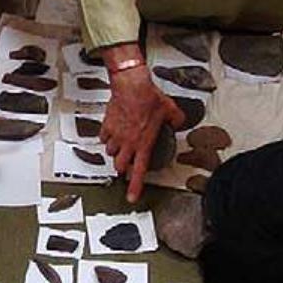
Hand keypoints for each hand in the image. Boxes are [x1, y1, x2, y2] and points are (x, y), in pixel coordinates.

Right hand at [100, 58, 181, 203]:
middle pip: (120, 165)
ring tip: (120, 147)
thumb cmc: (148, 98)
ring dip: (115, 152)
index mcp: (143, 143)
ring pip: (110, 152)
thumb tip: (179, 121)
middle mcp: (127, 143)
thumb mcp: (170, 109)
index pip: (138, 171)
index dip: (135, 187)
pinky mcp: (107, 125)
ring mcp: (116, 134)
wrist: (131, 85)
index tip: (132, 197)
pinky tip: (112, 133)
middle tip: (125, 165)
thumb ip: (176, 119)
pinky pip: (104, 137)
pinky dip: (107, 137)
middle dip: (122, 168)